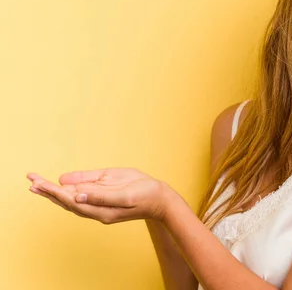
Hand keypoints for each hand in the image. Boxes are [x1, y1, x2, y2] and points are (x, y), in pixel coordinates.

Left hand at [27, 168, 171, 223]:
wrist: (161, 199)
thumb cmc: (146, 195)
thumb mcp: (125, 194)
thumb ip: (101, 195)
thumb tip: (76, 194)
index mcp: (100, 210)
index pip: (70, 200)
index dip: (54, 192)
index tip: (40, 183)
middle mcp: (96, 207)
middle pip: (66, 200)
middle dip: (48, 190)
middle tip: (31, 179)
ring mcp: (100, 201)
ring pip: (71, 197)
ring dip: (54, 190)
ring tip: (36, 182)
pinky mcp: (104, 194)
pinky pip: (84, 191)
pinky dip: (69, 187)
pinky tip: (60, 183)